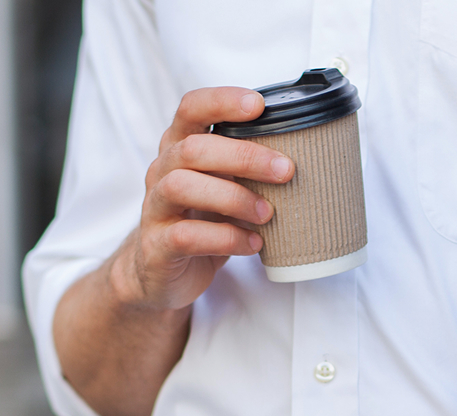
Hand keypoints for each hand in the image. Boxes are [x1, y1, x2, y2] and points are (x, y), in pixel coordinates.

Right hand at [110, 87, 294, 311]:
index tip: (259, 106)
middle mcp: (161, 172)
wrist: (161, 274)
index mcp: (179, 148)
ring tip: (267, 213)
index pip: (190, 108)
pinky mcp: (157, 246)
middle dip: (244, 156)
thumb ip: (246, 170)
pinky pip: (187, 236)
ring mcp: (155, 208)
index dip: (222, 101)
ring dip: (234, 198)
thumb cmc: (201, 223)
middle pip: (193, 148)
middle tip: (286, 170)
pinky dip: (227, 238)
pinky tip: (253, 244)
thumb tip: (300, 158)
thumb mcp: (223, 187)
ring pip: (182, 187)